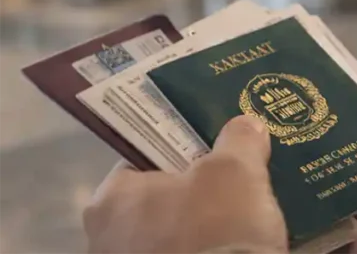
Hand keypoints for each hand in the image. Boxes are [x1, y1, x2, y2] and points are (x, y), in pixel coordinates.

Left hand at [84, 116, 287, 253]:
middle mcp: (102, 240)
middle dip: (189, 201)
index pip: (141, 163)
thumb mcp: (236, 171)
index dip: (179, 159)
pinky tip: (230, 253)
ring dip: (194, 236)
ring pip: (165, 241)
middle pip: (154, 205)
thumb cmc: (214, 228)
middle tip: (230, 197)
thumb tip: (245, 125)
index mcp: (110, 199)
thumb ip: (239, 141)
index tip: (212, 163)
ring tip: (237, 232)